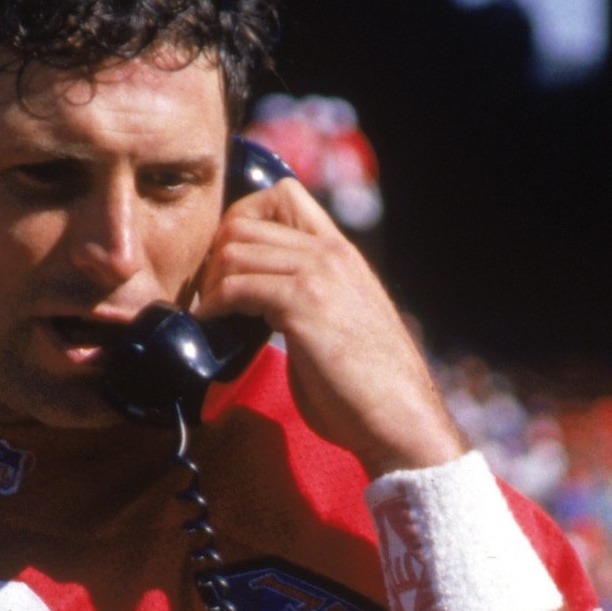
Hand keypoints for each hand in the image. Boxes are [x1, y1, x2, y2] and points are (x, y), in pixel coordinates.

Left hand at [192, 178, 462, 477]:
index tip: (231, 263)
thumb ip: (308, 296)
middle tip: (211, 295)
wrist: (401, 416)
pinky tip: (212, 325)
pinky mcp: (302, 305)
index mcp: (341, 252)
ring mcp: (318, 274)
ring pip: (234, 249)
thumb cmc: (369, 386)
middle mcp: (330, 252)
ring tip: (211, 313)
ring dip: (211, 283)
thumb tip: (263, 303)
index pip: (282, 194)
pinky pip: (237, 286)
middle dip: (215, 256)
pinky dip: (214, 305)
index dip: (242, 219)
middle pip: (245, 220)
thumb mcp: (341, 319)